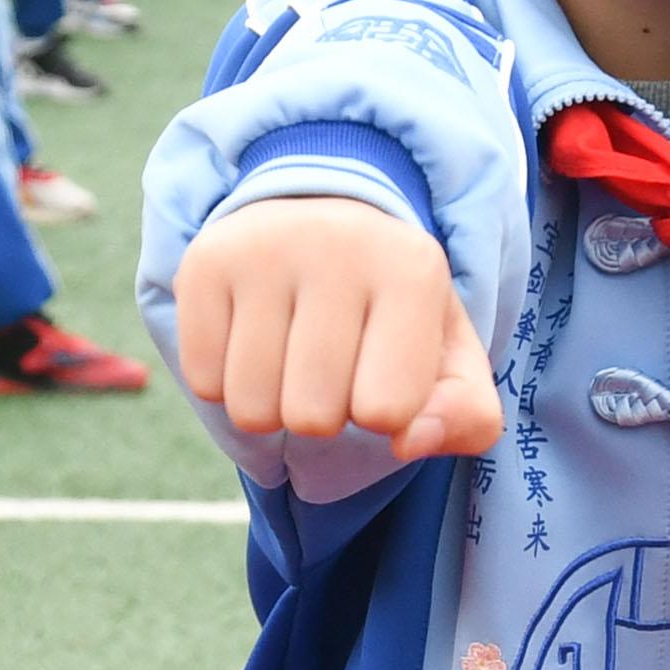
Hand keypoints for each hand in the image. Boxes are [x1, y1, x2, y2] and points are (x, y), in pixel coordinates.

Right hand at [169, 192, 501, 456]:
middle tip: (330, 365)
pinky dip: (225, 383)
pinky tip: (250, 339)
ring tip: (290, 356)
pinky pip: (203, 382)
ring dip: (270, 407)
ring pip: (251, 409)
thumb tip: (410, 441)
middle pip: (312, 417)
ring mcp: (265, 246)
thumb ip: (466, 416)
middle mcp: (340, 242)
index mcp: (413, 267)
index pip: (385, 411)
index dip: (382, 413)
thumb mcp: (448, 360)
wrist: (320, 227)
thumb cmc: (390, 314)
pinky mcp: (205, 261)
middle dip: (323, 416)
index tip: (382, 367)